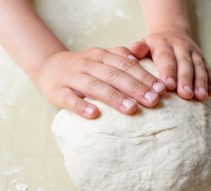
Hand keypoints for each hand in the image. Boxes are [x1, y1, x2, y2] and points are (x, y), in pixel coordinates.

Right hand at [36, 47, 165, 118]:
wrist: (49, 66)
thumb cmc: (82, 66)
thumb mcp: (100, 56)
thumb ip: (118, 55)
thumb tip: (138, 58)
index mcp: (101, 56)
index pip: (126, 65)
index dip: (144, 76)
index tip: (161, 89)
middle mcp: (88, 64)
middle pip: (114, 75)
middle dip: (135, 88)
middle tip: (153, 101)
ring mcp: (72, 78)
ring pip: (95, 86)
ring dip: (114, 97)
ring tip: (131, 109)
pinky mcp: (58, 92)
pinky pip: (70, 99)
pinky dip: (82, 106)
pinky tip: (94, 115)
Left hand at [131, 32, 210, 100]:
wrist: (170, 32)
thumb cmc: (152, 46)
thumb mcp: (143, 44)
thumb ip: (138, 49)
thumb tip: (133, 50)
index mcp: (163, 44)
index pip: (166, 57)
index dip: (168, 71)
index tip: (169, 85)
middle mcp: (180, 46)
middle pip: (184, 63)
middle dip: (186, 79)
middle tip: (186, 95)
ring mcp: (193, 52)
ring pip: (198, 67)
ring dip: (200, 82)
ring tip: (200, 97)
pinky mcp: (202, 59)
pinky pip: (208, 69)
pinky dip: (210, 81)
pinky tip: (210, 93)